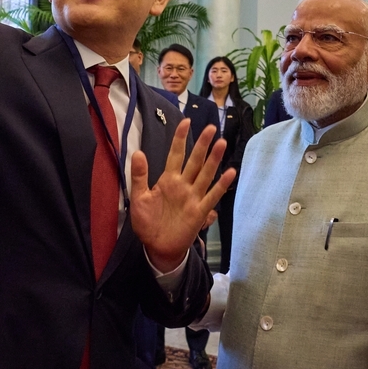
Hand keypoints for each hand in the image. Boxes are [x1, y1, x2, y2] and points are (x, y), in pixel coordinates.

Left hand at [130, 120, 235, 272]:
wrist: (156, 247)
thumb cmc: (147, 222)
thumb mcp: (138, 198)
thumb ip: (139, 176)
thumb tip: (137, 152)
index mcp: (168, 180)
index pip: (176, 154)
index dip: (180, 138)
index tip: (185, 121)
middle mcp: (183, 185)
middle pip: (195, 161)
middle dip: (202, 144)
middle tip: (211, 127)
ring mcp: (193, 197)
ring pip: (205, 174)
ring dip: (214, 159)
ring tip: (221, 143)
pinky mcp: (200, 211)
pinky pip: (212, 196)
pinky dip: (221, 185)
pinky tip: (230, 172)